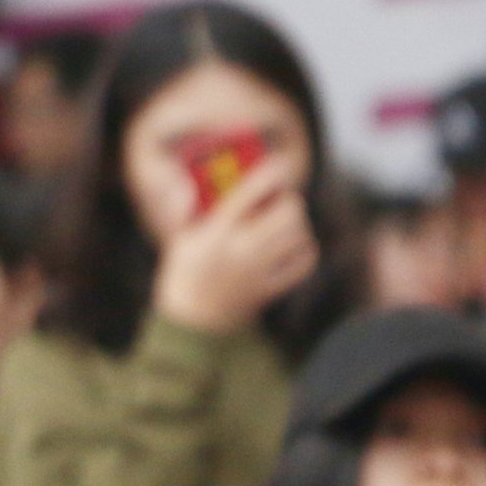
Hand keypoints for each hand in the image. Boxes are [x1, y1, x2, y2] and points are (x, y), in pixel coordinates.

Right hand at [148, 156, 318, 334]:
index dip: (269, 175)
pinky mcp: (271, 288)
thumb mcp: (179, 238)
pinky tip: (294, 245)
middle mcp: (241, 249)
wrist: (193, 321)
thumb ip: (184, 208)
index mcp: (216, 232)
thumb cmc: (185, 273)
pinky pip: (303, 263)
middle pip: (286, 213)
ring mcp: (259, 270)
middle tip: (281, 200)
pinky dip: (305, 250)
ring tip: (284, 223)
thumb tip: (188, 182)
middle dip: (288, 201)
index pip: (249, 194)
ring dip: (298, 224)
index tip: (279, 164)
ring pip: (298, 236)